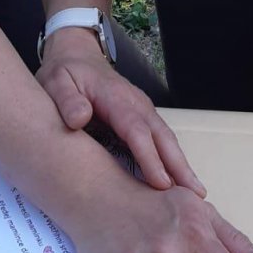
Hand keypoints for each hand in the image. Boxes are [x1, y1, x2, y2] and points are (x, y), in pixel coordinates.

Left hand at [37, 34, 204, 195]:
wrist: (76, 55)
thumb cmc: (66, 73)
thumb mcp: (56, 82)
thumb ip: (67, 100)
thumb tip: (79, 119)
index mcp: (116, 98)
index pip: (136, 130)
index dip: (150, 158)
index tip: (162, 184)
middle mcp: (136, 104)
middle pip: (162, 136)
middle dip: (179, 166)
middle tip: (195, 197)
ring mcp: (142, 110)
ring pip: (166, 139)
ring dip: (181, 165)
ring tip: (196, 195)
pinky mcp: (143, 117)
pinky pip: (161, 140)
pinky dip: (173, 159)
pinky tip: (179, 181)